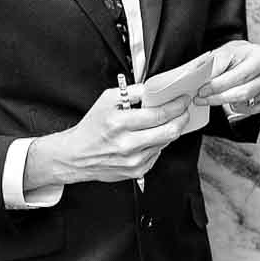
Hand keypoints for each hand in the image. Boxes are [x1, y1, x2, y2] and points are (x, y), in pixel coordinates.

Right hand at [28, 85, 192, 187]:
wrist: (76, 156)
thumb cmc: (91, 128)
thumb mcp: (106, 100)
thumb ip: (132, 92)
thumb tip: (154, 88)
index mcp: (119, 124)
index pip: (159, 114)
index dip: (176, 106)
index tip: (182, 100)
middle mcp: (128, 144)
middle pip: (170, 131)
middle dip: (182, 118)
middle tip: (183, 111)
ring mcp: (134, 161)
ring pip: (165, 142)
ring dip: (170, 130)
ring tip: (167, 121)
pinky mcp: (137, 171)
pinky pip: (158, 154)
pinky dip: (159, 143)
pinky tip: (151, 137)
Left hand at [196, 40, 259, 119]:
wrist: (252, 59)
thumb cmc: (239, 55)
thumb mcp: (226, 51)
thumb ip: (215, 64)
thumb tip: (201, 78)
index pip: (240, 75)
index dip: (218, 85)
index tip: (201, 90)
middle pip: (243, 92)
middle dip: (218, 97)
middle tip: (201, 99)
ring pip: (245, 102)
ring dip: (224, 102)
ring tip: (211, 97)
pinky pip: (250, 110)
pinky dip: (236, 107)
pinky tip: (229, 100)